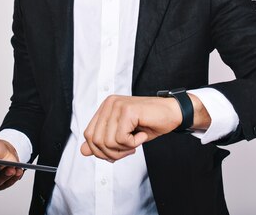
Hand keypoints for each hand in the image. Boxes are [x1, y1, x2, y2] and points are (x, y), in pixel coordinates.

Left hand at [80, 94, 210, 161]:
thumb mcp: (123, 136)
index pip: (89, 135)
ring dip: (123, 149)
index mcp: (105, 108)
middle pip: (95, 140)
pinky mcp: (128, 110)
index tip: (118, 152)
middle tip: (129, 149)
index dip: (100, 150)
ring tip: (136, 141)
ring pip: (107, 141)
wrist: (172, 113)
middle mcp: (108, 104)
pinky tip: (142, 135)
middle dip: (111, 153)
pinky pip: (121, 138)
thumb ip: (103, 142)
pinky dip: (133, 143)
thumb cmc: (149, 124)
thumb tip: (83, 151)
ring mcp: (117, 105)